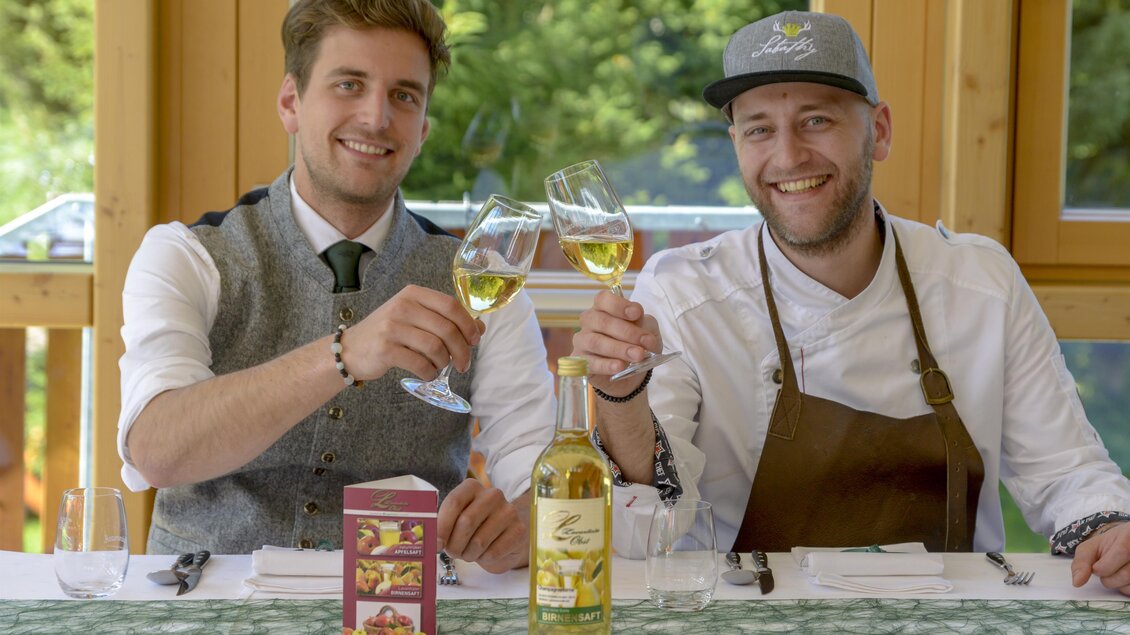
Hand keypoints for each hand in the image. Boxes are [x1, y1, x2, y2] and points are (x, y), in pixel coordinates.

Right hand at [340, 285, 483, 381]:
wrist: (351, 348)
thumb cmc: (390, 333)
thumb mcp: (416, 318)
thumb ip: (445, 320)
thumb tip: (479, 328)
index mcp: (413, 294)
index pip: (451, 305)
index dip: (468, 324)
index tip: (474, 340)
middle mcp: (402, 306)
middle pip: (447, 329)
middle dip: (462, 350)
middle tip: (463, 364)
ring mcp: (392, 327)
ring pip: (435, 347)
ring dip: (444, 362)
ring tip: (440, 366)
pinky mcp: (385, 349)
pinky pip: (420, 364)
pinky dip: (429, 372)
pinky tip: (427, 373)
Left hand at [437, 479, 528, 573]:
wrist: (506, 535)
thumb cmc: (475, 528)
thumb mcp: (456, 520)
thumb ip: (441, 525)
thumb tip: (428, 540)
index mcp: (472, 487)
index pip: (454, 503)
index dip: (442, 526)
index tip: (436, 544)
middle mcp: (492, 495)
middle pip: (466, 522)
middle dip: (454, 544)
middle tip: (452, 552)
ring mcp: (508, 511)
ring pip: (479, 541)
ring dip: (468, 554)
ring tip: (469, 552)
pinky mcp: (519, 530)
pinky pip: (493, 552)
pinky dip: (484, 559)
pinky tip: (485, 554)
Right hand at [572, 289, 662, 394]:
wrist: (631, 370)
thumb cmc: (635, 342)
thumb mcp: (645, 328)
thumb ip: (643, 323)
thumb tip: (640, 325)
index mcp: (602, 308)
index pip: (603, 299)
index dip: (619, 305)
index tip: (637, 313)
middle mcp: (589, 322)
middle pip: (602, 321)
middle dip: (627, 332)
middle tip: (646, 342)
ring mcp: (582, 342)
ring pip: (596, 342)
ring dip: (619, 349)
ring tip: (638, 355)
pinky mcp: (580, 363)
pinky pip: (591, 363)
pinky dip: (607, 365)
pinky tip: (620, 366)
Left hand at [1071, 521, 1129, 594]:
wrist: (1129, 544)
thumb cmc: (1110, 546)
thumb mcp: (1092, 547)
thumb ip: (1082, 561)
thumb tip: (1077, 582)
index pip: (1122, 551)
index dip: (1104, 566)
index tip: (1097, 567)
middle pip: (1127, 573)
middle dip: (1108, 577)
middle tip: (1106, 570)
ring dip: (1117, 585)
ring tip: (1116, 572)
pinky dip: (1126, 589)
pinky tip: (1125, 579)